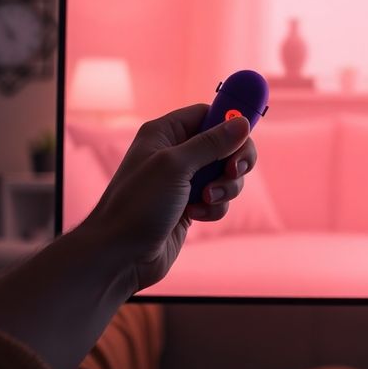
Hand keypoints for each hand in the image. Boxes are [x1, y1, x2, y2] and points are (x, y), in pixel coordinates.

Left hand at [82, 104, 257, 290]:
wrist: (120, 254)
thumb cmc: (138, 205)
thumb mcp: (176, 166)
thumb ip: (211, 144)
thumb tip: (242, 123)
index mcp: (165, 133)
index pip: (207, 114)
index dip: (229, 121)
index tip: (246, 134)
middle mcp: (175, 153)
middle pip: (224, 143)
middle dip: (234, 159)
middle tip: (233, 170)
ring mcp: (184, 180)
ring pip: (226, 173)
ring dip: (226, 187)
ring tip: (207, 199)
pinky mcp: (191, 204)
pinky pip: (219, 198)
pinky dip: (215, 207)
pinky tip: (195, 215)